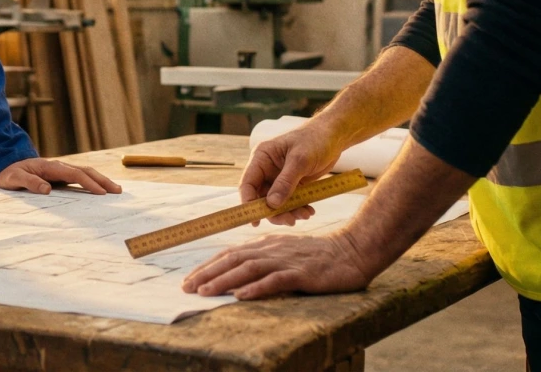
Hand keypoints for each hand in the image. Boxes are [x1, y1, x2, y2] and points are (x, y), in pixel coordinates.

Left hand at [0, 158, 122, 194]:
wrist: (6, 163)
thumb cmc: (10, 172)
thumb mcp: (14, 179)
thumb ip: (30, 183)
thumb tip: (47, 189)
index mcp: (50, 167)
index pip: (75, 174)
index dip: (89, 183)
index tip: (102, 192)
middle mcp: (59, 166)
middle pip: (86, 171)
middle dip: (103, 180)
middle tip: (118, 191)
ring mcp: (61, 170)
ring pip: (85, 172)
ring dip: (100, 180)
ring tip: (115, 189)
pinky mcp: (60, 175)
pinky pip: (80, 177)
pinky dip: (92, 181)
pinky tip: (99, 189)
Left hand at [182, 232, 375, 299]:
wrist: (352, 250)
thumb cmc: (319, 256)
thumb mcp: (286, 254)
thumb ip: (265, 260)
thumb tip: (240, 275)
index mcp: (266, 244)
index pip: (231, 254)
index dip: (209, 266)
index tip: (191, 279)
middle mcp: (272, 249)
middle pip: (233, 259)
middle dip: (207, 273)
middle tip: (187, 287)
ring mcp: (286, 260)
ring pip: (248, 268)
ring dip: (224, 281)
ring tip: (205, 292)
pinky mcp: (302, 273)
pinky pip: (275, 280)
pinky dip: (256, 287)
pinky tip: (241, 296)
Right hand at [243, 123, 344, 225]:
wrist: (334, 137)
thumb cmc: (315, 140)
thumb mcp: (300, 160)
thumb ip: (285, 182)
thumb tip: (272, 204)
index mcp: (262, 158)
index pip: (248, 184)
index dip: (248, 203)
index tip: (255, 221)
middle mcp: (267, 169)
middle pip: (261, 198)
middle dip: (274, 212)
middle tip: (289, 221)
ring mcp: (280, 178)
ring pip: (276, 203)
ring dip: (288, 212)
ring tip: (305, 214)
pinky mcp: (293, 184)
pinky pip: (290, 201)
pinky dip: (298, 208)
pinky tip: (309, 211)